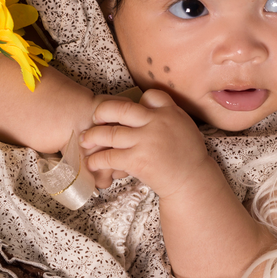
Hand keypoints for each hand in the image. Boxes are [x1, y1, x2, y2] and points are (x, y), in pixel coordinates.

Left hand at [79, 89, 214, 197]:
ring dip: (92, 137)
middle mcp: (156, 122)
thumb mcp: (183, 126)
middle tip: (94, 118)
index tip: (120, 110)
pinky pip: (110, 157)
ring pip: (110, 133)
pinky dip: (96, 160)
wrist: (192, 182)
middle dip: (101, 112)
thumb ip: (166, 112)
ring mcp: (146, 141)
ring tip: (85, 141)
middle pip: (120, 109)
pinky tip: (91, 163)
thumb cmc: (186, 156)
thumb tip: (145, 102)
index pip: (148, 95)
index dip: (133, 100)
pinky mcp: (138, 161)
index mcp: (168, 112)